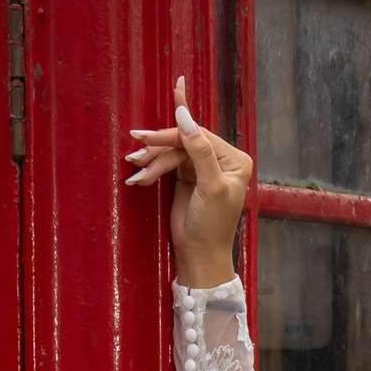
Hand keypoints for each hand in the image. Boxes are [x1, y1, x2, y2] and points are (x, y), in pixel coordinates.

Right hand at [126, 76, 252, 286]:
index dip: (172, 135)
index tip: (146, 137)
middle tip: (136, 156)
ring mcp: (201, 167)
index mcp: (234, 159)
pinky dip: (152, 169)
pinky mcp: (186, 176)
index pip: (199, 136)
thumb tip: (185, 117)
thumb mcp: (210, 186)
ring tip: (137, 174)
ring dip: (152, 162)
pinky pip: (166, 163)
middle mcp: (220, 160)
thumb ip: (199, 151)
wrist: (199, 253)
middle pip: (183, 142)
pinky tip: (139, 177)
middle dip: (158, 149)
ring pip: (171, 152)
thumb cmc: (212, 225)